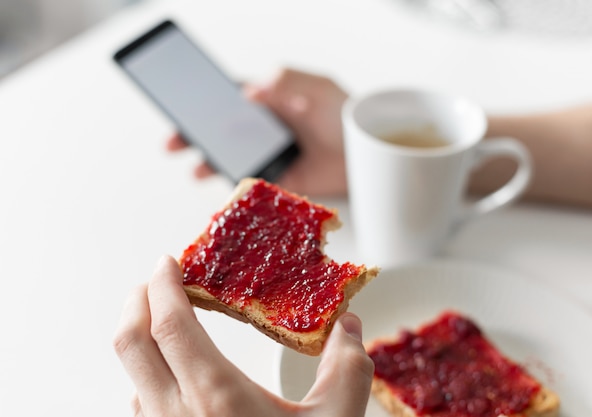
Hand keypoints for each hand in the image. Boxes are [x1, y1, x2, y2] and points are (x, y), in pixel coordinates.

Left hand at [114, 256, 372, 416]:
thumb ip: (347, 368)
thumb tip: (350, 326)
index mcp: (215, 397)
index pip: (170, 324)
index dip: (164, 285)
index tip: (170, 260)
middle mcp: (175, 416)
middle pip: (131, 342)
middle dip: (137, 301)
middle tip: (157, 280)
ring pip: (131, 374)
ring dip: (140, 337)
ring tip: (163, 319)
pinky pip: (141, 404)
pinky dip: (147, 374)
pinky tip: (173, 375)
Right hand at [167, 68, 349, 195]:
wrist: (369, 152)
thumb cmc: (346, 115)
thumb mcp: (317, 88)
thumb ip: (284, 83)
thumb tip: (248, 89)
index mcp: (272, 101)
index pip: (229, 102)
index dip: (203, 107)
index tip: (182, 113)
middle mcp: (266, 129)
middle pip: (222, 132)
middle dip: (196, 138)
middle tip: (174, 144)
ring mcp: (272, 155)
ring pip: (232, 159)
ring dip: (210, 164)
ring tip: (197, 170)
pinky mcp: (281, 180)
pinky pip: (253, 184)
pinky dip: (236, 187)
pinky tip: (226, 187)